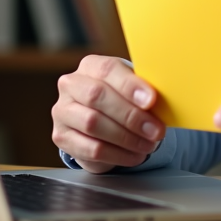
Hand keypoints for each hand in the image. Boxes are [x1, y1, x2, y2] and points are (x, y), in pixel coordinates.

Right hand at [51, 55, 164, 173]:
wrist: (100, 118)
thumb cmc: (121, 97)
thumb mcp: (132, 87)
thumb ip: (142, 90)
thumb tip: (158, 102)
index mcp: (90, 65)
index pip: (108, 70)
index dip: (130, 85)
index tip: (152, 100)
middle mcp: (71, 85)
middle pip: (97, 96)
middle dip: (131, 116)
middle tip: (155, 130)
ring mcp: (62, 111)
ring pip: (93, 124)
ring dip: (126, 138)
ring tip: (148, 145)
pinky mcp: (62, 137)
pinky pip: (91, 149)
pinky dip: (118, 155)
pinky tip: (135, 155)